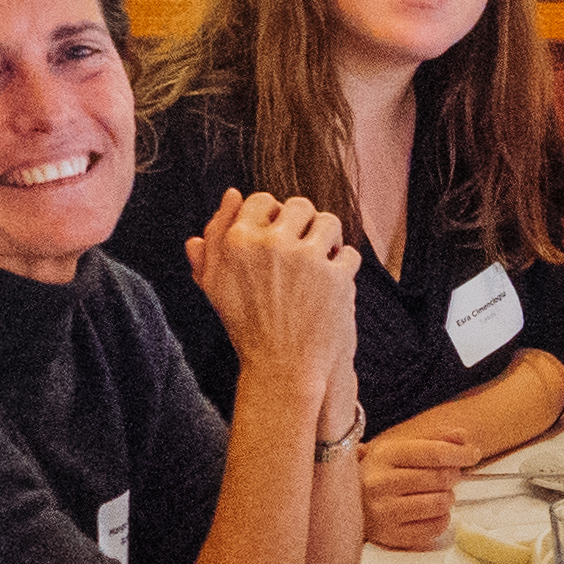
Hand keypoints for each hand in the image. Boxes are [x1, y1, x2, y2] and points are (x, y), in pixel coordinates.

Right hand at [186, 191, 361, 381]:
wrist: (280, 369)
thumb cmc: (246, 326)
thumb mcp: (215, 284)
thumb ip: (215, 238)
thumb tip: (230, 195)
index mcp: (238, 240)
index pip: (262, 200)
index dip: (274, 217)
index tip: (279, 238)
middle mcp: (270, 243)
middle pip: (299, 206)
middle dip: (305, 225)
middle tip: (304, 249)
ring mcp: (306, 259)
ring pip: (329, 222)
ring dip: (329, 239)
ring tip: (323, 260)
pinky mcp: (335, 277)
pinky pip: (349, 253)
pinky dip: (345, 267)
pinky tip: (335, 282)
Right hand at [363, 424, 479, 549]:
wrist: (346, 502)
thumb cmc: (379, 473)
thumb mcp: (400, 448)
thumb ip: (433, 439)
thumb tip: (462, 437)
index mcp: (384, 456)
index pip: (433, 453)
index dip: (460, 453)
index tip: (473, 453)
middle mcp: (380, 484)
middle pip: (440, 478)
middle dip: (453, 475)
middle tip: (449, 475)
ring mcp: (383, 512)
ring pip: (440, 504)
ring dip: (447, 497)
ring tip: (436, 493)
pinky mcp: (390, 536)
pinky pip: (434, 528)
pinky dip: (441, 518)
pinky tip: (430, 511)